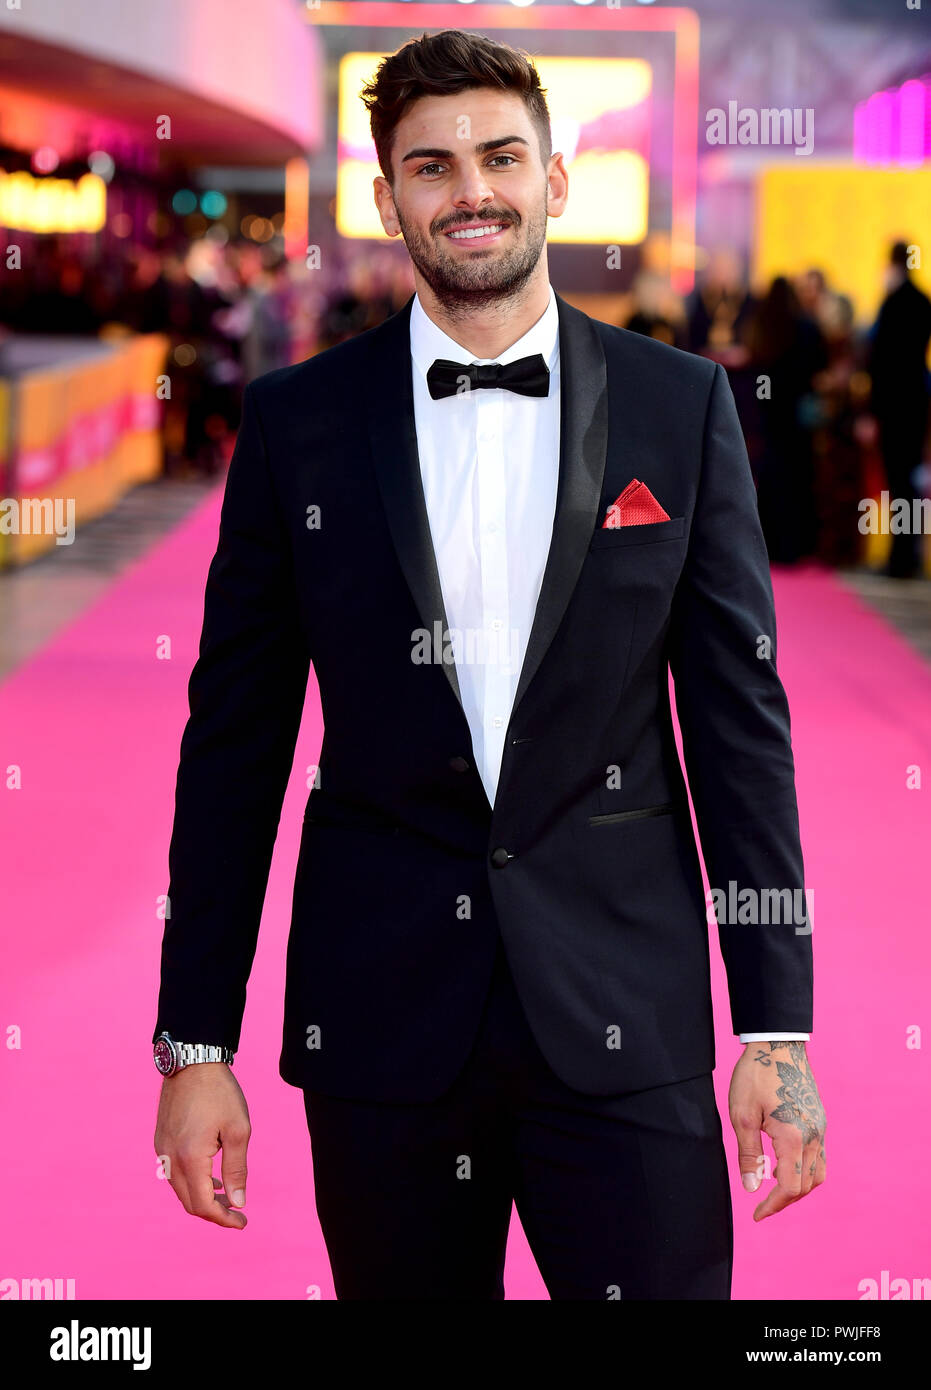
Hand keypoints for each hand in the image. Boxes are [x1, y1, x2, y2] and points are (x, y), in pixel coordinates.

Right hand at [154, 1062, 250, 1228]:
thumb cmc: (219, 1092)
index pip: (202, 1205)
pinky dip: (192, 1182)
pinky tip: (210, 1176)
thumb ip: (237, 1169)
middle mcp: (169, 1158)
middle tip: (237, 1212)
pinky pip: (174, 1173)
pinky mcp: (161, 1140)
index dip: (223, 1218)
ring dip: (202, 1197)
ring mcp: (162, 1149)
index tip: (242, 1221)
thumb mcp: (238, 1129)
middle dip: (213, 1211)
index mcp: (190, 1158)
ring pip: (180, 1189)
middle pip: (189, 1202)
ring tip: (227, 1196)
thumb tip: (238, 1202)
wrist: (192, 1061)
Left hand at [728, 1041, 825, 1220]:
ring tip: (774, 1185)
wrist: (777, 1044)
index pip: (790, 1188)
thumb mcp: (742, 1115)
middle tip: (763, 1204)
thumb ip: (748, 1155)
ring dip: (798, 1186)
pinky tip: (784, 1164)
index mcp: (793, 1137)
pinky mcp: (820, 1121)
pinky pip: (819, 1157)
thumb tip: (753, 1188)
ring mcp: (821, 1128)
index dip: (774, 1206)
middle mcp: (814, 1136)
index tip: (757, 1214)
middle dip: (785, 1200)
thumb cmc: (755, 1076)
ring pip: (817, 1173)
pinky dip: (804, 1169)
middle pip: (806, 1185)